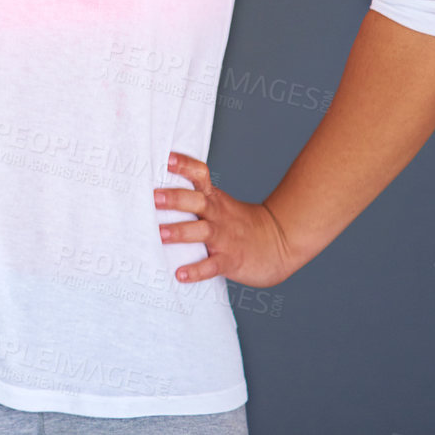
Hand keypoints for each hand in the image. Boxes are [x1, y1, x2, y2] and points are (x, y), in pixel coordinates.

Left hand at [154, 152, 296, 287]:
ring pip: (202, 232)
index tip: (167, 159)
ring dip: (181, 232)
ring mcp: (224, 237)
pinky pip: (212, 266)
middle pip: (198, 201)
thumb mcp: (220, 204)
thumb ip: (194, 197)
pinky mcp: (230, 260)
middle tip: (155, 197)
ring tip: (160, 234)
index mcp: (214, 198)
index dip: (185, 165)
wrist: (279, 243)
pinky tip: (181, 275)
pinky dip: (196, 271)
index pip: (200, 175)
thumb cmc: (238, 223)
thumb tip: (155, 192)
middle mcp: (218, 215)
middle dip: (176, 198)